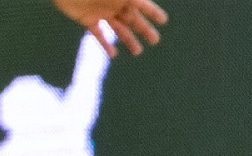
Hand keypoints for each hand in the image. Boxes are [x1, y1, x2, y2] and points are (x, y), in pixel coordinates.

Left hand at [52, 0, 167, 55]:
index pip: (141, 4)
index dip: (152, 12)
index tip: (164, 20)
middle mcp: (114, 3)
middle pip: (132, 18)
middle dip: (144, 29)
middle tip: (155, 41)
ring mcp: (101, 12)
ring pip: (118, 28)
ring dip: (128, 39)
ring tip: (138, 52)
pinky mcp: (87, 20)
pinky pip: (99, 34)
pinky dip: (105, 44)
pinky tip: (113, 54)